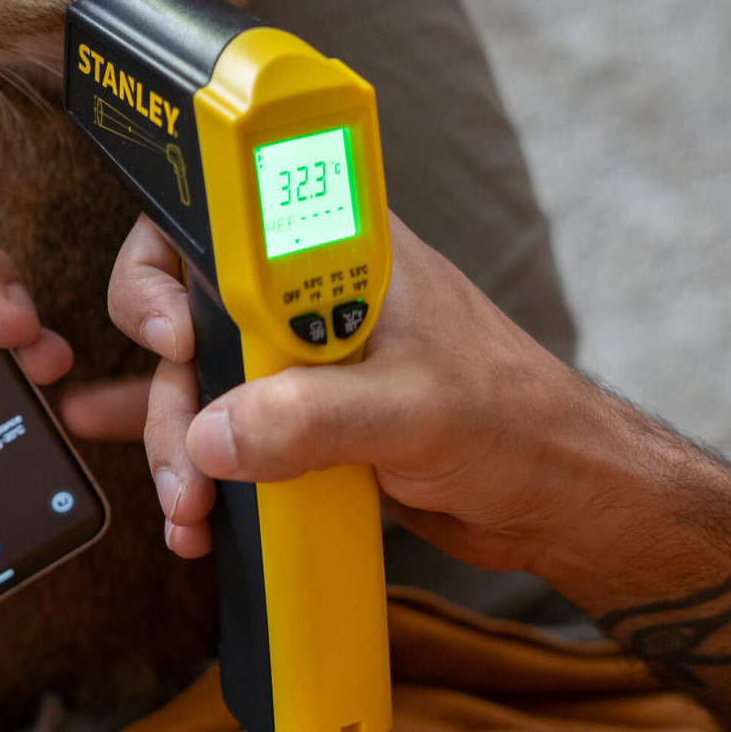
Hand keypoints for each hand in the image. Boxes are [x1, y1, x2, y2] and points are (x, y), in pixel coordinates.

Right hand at [104, 211, 668, 575]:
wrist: (560, 497)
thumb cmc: (518, 423)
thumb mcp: (413, 414)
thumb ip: (312, 419)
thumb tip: (215, 438)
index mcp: (337, 247)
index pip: (219, 217)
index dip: (170, 268)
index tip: (176, 336)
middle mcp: (306, 291)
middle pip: (188, 312)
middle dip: (175, 394)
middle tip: (188, 465)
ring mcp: (301, 355)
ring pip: (200, 382)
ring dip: (182, 449)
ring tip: (191, 514)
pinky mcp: (302, 414)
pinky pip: (225, 429)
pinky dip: (197, 465)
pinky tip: (181, 507)